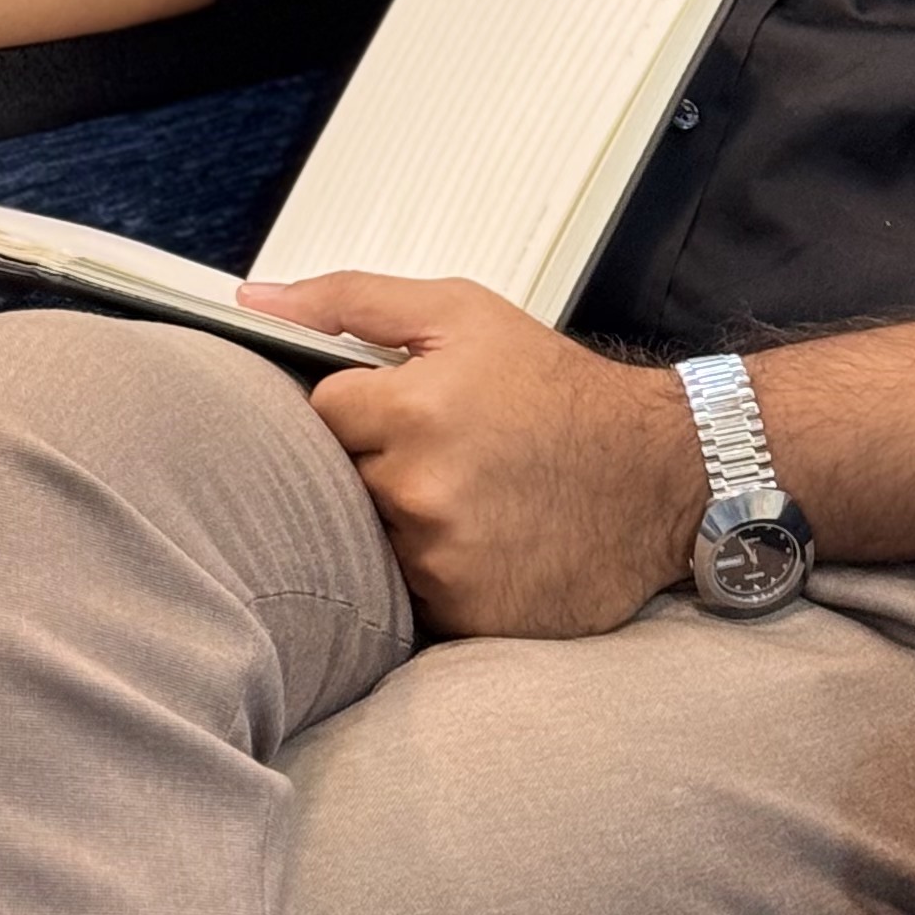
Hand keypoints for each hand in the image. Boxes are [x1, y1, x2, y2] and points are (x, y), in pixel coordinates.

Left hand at [240, 271, 707, 636]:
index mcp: (413, 407)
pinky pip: (406, 594)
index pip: (319, 413)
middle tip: (442, 451)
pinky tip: (478, 541)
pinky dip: (431, 571)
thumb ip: (349, 301)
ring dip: (404, 520)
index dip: (359, 408)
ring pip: (369, 539)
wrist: (660, 473)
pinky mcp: (462, 614)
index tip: (401, 408)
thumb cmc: (561, 393)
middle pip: (339, 480)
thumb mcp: (462, 314)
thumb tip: (254, 300)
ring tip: (466, 495)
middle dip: (379, 464)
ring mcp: (440, 559)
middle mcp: (421, 489)